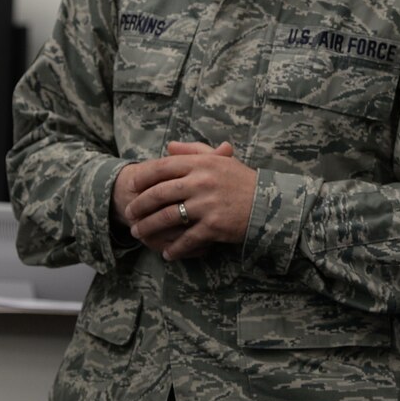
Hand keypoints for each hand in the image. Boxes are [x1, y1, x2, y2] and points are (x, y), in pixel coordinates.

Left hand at [122, 141, 256, 260]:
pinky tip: (167, 253)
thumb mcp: (220, 160)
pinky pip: (186, 239)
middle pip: (159, 194)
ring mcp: (206, 205)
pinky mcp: (213, 226)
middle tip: (129, 215)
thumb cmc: (243, 181)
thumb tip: (169, 147)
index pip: (162, 168)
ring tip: (139, 234)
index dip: (142, 178)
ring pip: (167, 217)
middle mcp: (201, 182)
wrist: (270, 204)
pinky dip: (174, 248)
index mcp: (201, 164)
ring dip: (149, 228)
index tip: (131, 187)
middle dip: (139, 206)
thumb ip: (193, 151)